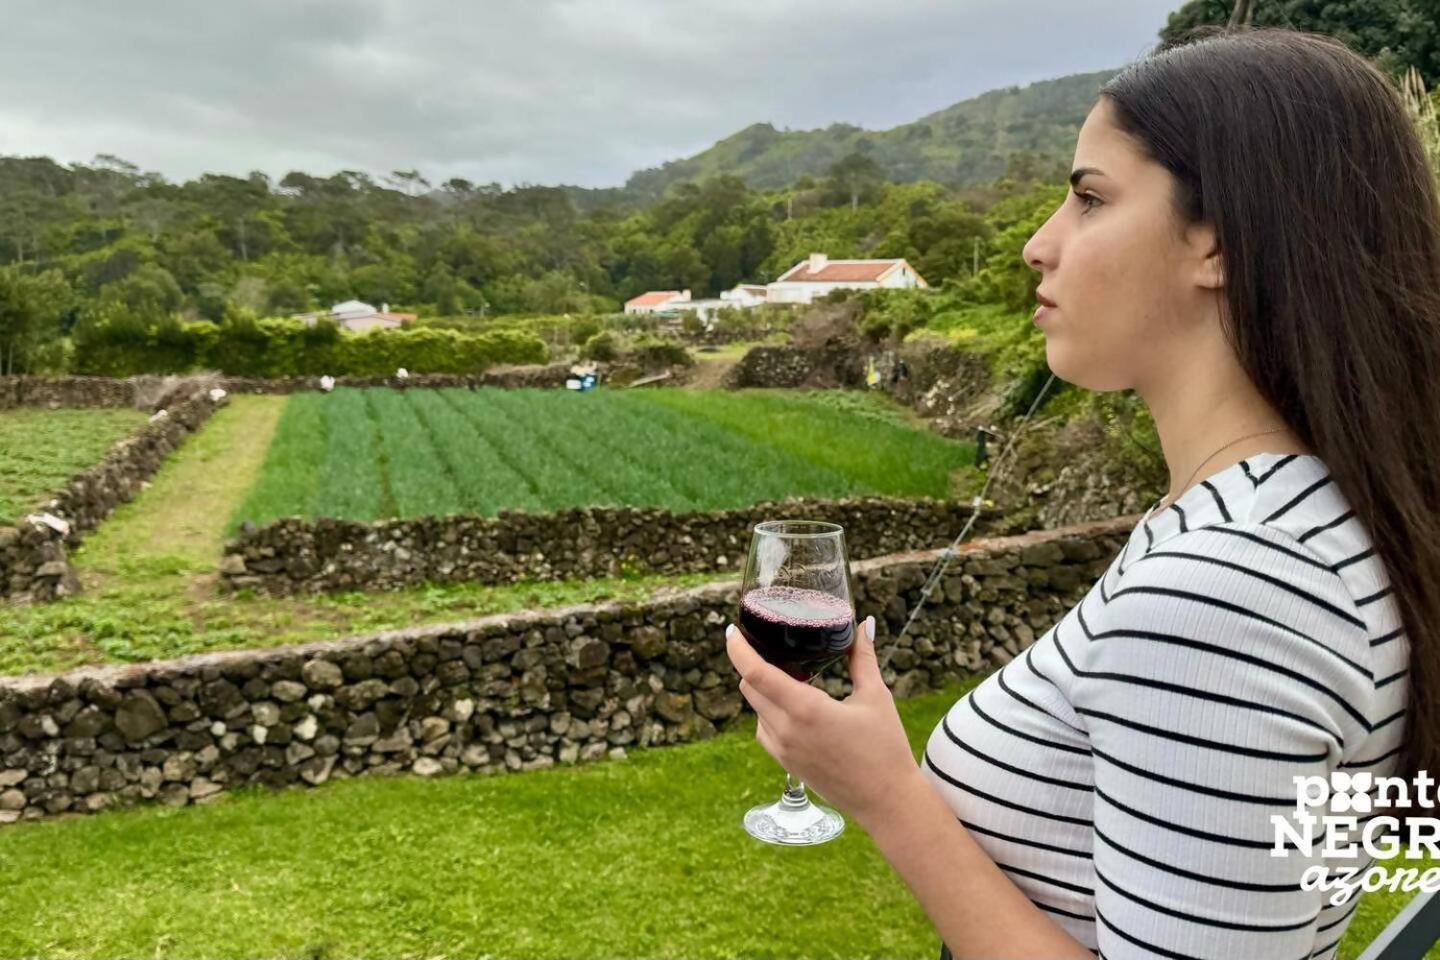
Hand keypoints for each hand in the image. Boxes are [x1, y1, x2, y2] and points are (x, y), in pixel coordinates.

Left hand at [724, 615, 922, 828]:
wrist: (887, 801)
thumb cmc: (885, 748)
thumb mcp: (876, 696)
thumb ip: (862, 657)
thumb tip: (865, 623)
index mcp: (805, 709)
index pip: (755, 673)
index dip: (738, 649)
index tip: (732, 630)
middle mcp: (786, 730)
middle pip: (750, 686)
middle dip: (755, 663)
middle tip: (776, 648)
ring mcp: (782, 750)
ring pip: (756, 708)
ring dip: (765, 688)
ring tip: (795, 677)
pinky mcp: (785, 763)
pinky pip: (763, 729)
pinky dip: (769, 711)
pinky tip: (795, 706)